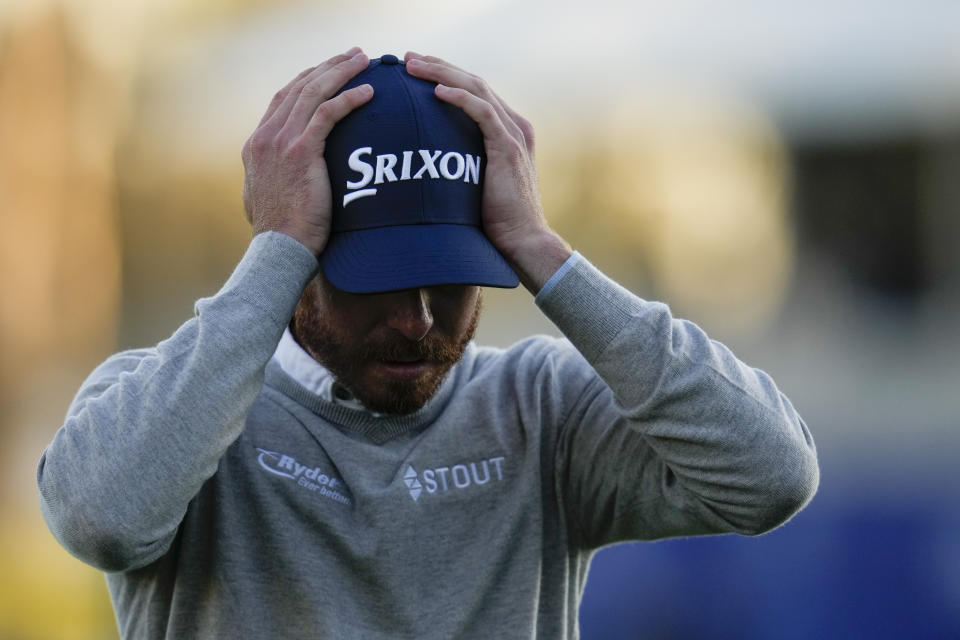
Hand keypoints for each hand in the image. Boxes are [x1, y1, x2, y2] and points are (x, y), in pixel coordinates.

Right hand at [242, 48, 373, 255]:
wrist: (278, 250)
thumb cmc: (281, 235)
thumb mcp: (269, 201)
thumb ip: (276, 181)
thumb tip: (287, 180)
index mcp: (257, 146)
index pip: (283, 99)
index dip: (307, 80)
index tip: (329, 71)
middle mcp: (265, 138)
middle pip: (299, 87)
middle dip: (328, 67)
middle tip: (353, 56)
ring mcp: (281, 142)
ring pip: (313, 92)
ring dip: (341, 72)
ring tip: (364, 61)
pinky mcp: (301, 152)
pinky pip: (327, 113)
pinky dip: (349, 99)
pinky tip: (369, 92)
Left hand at [403, 52, 570, 291]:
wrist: (523, 241)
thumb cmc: (496, 223)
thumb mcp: (474, 186)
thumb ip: (460, 166)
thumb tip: (425, 165)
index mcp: (509, 131)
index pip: (475, 91)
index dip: (446, 75)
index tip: (416, 70)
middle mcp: (514, 126)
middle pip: (473, 82)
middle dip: (439, 66)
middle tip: (407, 58)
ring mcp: (514, 135)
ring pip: (476, 89)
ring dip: (442, 74)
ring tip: (413, 65)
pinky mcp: (508, 147)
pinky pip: (482, 112)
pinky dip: (459, 97)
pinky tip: (437, 91)